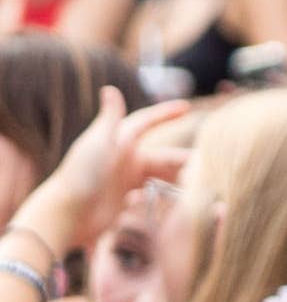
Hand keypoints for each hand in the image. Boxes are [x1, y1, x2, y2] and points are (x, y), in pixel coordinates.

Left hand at [27, 90, 193, 255]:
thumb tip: (109, 88)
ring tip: (198, 186)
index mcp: (120, 142)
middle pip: (163, 155)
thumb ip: (109, 117)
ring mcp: (124, 181)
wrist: (65, 214)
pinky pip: (152, 196)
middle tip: (206, 164)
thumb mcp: (98, 142)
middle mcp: (124, 160)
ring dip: (178, 179)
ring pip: (160, 176)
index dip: (165, 114)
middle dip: (184, 159)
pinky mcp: (124, 201)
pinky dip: (165, 197)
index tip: (187, 107)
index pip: (146, 122)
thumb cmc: (81, 174)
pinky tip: (176, 203)